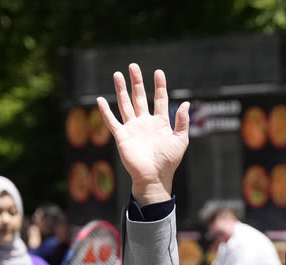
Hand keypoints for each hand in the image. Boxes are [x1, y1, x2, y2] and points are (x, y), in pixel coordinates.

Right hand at [95, 64, 189, 204]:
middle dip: (136, 82)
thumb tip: (185, 103)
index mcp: (160, 122)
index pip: (160, 99)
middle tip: (133, 66)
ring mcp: (132, 128)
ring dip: (121, 90)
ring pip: (125, 104)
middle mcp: (145, 122)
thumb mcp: (180, 140)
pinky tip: (100, 100)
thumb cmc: (169, 161)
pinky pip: (112, 121)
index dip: (159, 86)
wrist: (154, 178)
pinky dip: (105, 111)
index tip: (158, 72)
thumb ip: (182, 122)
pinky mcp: (122, 136)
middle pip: (139, 97)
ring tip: (117, 74)